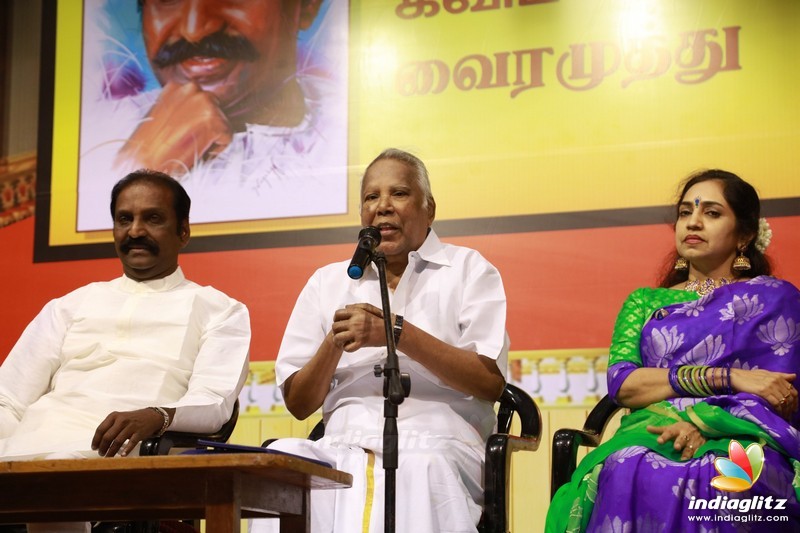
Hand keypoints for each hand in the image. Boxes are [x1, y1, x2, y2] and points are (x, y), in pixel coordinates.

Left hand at [91, 408, 164, 457]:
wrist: (151, 416)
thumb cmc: (132, 419)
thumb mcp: (120, 418)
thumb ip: (110, 427)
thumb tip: (99, 442)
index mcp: (114, 416)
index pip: (101, 429)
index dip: (96, 440)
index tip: (94, 447)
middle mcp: (122, 420)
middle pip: (108, 436)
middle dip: (103, 447)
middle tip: (101, 454)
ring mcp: (131, 426)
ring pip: (117, 441)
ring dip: (111, 451)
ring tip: (108, 457)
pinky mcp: (139, 432)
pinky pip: (131, 443)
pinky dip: (126, 450)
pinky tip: (122, 455)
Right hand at [115, 81, 232, 173]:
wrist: (143, 160)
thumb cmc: (147, 144)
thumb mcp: (159, 116)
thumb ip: (177, 110)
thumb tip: (189, 115)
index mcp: (175, 86)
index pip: (198, 100)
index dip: (196, 119)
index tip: (187, 132)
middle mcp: (191, 88)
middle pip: (212, 108)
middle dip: (205, 125)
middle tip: (190, 141)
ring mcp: (206, 103)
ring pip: (220, 122)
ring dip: (210, 137)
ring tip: (191, 148)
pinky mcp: (216, 121)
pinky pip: (226, 137)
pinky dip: (216, 149)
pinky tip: (197, 154)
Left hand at [330, 303, 385, 351]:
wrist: (390, 330)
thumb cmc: (380, 319)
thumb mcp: (369, 308)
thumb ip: (356, 306)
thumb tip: (346, 307)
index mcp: (356, 313)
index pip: (338, 314)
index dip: (336, 318)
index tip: (339, 322)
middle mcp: (355, 322)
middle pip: (335, 326)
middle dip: (336, 330)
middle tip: (341, 332)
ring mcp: (357, 333)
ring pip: (338, 337)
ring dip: (339, 340)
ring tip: (343, 340)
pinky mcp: (361, 342)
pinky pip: (347, 348)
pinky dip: (347, 348)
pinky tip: (350, 345)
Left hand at [647, 421, 705, 459]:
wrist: (699, 426)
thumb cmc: (681, 428)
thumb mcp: (671, 428)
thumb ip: (659, 430)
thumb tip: (647, 428)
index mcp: (676, 430)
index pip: (669, 432)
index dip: (664, 437)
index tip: (659, 441)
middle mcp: (685, 435)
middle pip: (681, 439)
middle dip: (679, 443)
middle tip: (676, 447)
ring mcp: (693, 441)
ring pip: (690, 447)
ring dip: (687, 453)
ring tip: (683, 459)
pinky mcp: (700, 446)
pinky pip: (698, 452)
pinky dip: (696, 456)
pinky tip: (694, 460)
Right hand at [731, 368, 796, 419]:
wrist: (735, 377)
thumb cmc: (749, 376)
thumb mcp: (766, 374)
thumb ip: (780, 376)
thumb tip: (794, 376)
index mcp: (778, 377)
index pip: (793, 391)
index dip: (795, 401)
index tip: (793, 409)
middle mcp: (776, 381)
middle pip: (790, 397)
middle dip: (791, 408)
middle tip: (788, 415)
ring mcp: (770, 386)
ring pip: (784, 401)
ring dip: (785, 411)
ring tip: (783, 417)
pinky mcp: (764, 391)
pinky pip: (776, 403)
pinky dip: (778, 410)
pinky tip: (777, 414)